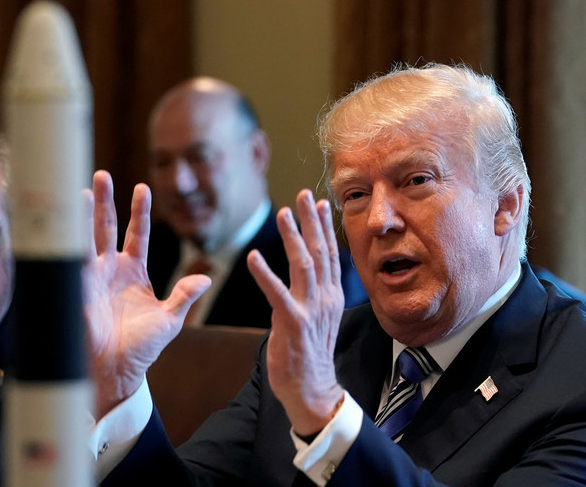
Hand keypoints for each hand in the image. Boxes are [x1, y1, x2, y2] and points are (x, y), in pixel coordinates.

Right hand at [82, 170, 210, 416]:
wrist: (117, 372)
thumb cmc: (143, 348)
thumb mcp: (170, 320)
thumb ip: (184, 296)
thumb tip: (205, 278)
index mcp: (133, 272)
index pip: (136, 233)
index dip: (138, 211)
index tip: (141, 188)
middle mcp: (109, 269)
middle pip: (105, 227)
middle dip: (103, 201)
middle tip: (100, 175)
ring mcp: (90, 278)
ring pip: (85, 239)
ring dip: (81, 215)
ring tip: (81, 190)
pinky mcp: (76, 291)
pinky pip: (70, 262)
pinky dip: (67, 243)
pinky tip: (63, 223)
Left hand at [247, 190, 345, 435]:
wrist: (312, 390)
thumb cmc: (310, 355)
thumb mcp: (320, 319)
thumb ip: (315, 294)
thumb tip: (309, 274)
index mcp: (331, 297)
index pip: (330, 254)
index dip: (325, 227)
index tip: (319, 202)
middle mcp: (325, 299)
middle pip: (320, 252)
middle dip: (311, 221)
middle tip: (303, 195)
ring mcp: (311, 310)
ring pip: (303, 266)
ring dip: (292, 237)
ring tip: (284, 213)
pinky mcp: (293, 324)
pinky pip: (277, 294)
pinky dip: (265, 274)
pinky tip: (253, 257)